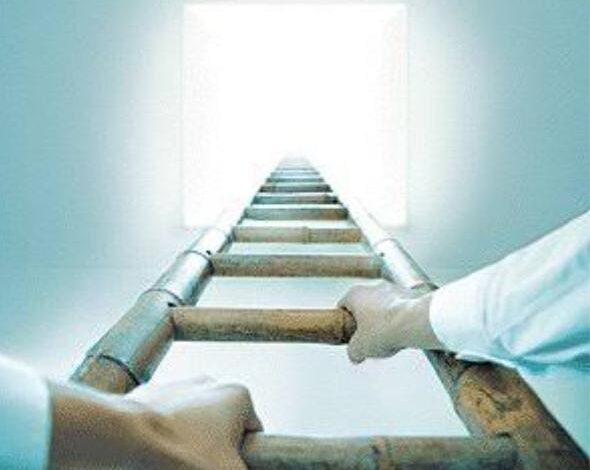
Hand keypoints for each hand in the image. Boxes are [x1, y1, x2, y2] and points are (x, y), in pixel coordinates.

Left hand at [50, 376, 261, 468]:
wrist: (128, 439)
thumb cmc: (179, 453)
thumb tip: (243, 468)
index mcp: (237, 396)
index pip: (252, 432)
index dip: (240, 454)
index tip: (223, 465)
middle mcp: (211, 383)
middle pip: (221, 425)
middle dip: (213, 446)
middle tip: (197, 465)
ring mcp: (179, 384)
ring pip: (192, 420)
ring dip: (188, 438)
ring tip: (173, 460)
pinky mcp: (151, 393)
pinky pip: (164, 417)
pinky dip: (163, 432)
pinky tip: (155, 451)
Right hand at [338, 280, 444, 363]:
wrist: (413, 324)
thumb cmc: (385, 328)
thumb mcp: (359, 348)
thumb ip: (353, 351)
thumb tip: (355, 354)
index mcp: (355, 294)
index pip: (343, 306)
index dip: (344, 321)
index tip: (348, 330)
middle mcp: (373, 287)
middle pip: (365, 306)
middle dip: (367, 321)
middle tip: (370, 338)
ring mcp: (392, 289)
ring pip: (384, 306)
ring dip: (384, 319)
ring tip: (389, 338)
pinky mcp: (409, 295)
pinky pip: (401, 308)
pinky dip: (400, 318)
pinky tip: (402, 333)